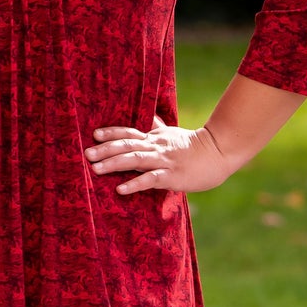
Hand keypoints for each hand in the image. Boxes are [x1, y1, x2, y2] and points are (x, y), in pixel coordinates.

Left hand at [84, 117, 236, 194]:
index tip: (94, 134)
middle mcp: (155, 147)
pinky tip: (120, 189)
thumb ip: (157, 127)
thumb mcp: (172, 134)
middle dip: (105, 149)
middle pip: (126, 145)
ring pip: (134, 160)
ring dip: (113, 164)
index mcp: (154, 137)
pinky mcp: (172, 176)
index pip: (129, 132)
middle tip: (86, 154)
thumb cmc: (193, 146)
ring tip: (95, 170)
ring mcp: (163, 161)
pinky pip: (150, 179)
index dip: (112, 133)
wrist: (219, 152)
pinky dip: (134, 183)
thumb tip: (149, 118)